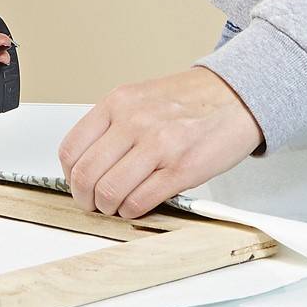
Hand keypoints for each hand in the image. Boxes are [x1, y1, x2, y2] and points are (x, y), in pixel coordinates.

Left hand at [59, 66, 262, 217]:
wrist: (236, 95)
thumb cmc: (190, 100)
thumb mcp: (141, 97)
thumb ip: (113, 125)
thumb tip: (88, 164)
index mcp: (118, 102)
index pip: (71, 150)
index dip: (70, 177)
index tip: (78, 184)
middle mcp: (134, 121)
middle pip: (86, 176)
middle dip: (86, 199)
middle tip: (94, 203)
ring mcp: (158, 145)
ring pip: (109, 192)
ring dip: (108, 208)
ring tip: (117, 206)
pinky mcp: (181, 169)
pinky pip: (139, 202)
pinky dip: (131, 211)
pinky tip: (138, 204)